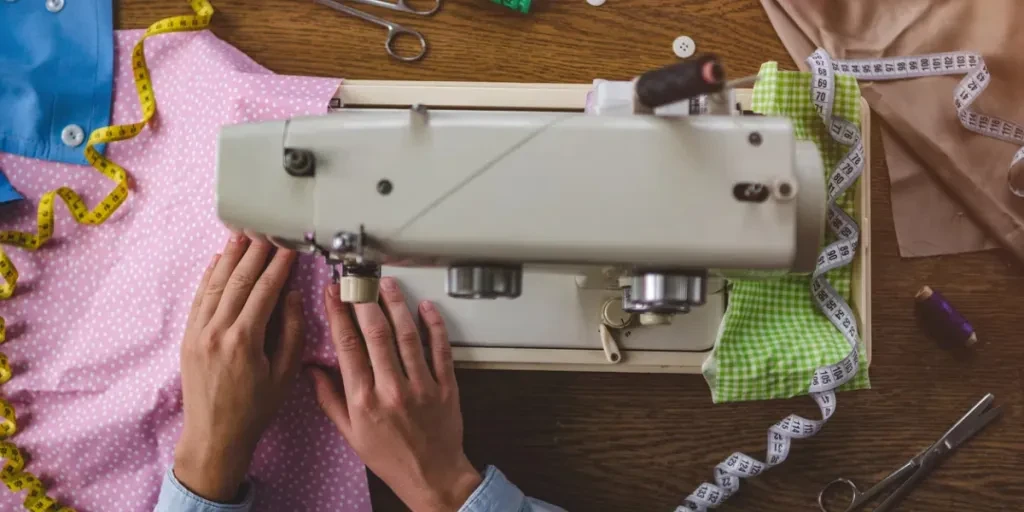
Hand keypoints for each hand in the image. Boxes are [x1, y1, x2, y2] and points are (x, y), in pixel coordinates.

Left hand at [174, 235, 305, 501]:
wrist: (214, 436)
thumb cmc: (255, 409)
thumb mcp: (284, 374)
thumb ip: (291, 332)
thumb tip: (292, 296)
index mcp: (244, 340)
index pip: (264, 291)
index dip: (279, 265)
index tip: (289, 246)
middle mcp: (217, 331)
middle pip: (238, 281)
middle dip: (254, 253)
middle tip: (267, 231)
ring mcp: (198, 333)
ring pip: (215, 285)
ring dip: (230, 258)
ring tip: (242, 235)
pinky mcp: (188, 337)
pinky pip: (199, 298)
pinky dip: (209, 276)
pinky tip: (218, 261)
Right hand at [310, 277, 481, 511]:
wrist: (432, 476)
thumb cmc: (390, 457)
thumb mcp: (350, 434)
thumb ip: (330, 399)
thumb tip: (312, 369)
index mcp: (363, 400)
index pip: (347, 346)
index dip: (339, 314)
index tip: (333, 293)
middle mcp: (391, 389)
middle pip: (376, 333)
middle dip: (364, 300)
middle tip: (358, 279)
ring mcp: (421, 386)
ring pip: (408, 335)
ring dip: (396, 305)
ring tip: (387, 284)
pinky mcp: (446, 386)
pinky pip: (441, 349)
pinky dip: (434, 326)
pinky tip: (426, 307)